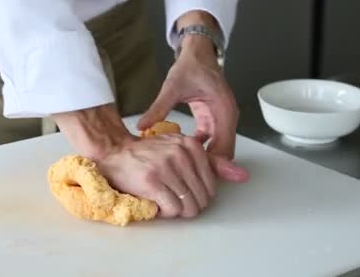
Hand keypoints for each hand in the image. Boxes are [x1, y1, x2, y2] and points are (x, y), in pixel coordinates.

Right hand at [51, 104, 221, 217]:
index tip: (183, 189)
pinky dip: (166, 213)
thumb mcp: (182, 151)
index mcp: (191, 145)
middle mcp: (180, 154)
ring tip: (166, 201)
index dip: (199, 195)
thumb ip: (213, 163)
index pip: (211, 185)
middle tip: (174, 198)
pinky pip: (172, 210)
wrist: (116, 153)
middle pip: (201, 198)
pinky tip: (158, 204)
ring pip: (188, 207)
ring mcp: (166, 167)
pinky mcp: (152, 181)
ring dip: (178, 211)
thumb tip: (243, 176)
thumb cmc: (151, 154)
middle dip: (190, 205)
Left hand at [138, 35, 248, 182]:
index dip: (210, 164)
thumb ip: (159, 108)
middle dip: (208, 166)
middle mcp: (227, 117)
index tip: (192, 174)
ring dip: (205, 159)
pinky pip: (211, 140)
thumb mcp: (173, 87)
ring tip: (183, 171)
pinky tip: (182, 154)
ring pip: (219, 148)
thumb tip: (142, 126)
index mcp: (223, 110)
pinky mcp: (214, 119)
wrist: (198, 53)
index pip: (223, 147)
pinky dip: (201, 149)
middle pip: (224, 152)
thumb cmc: (190, 67)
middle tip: (185, 178)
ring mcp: (222, 119)